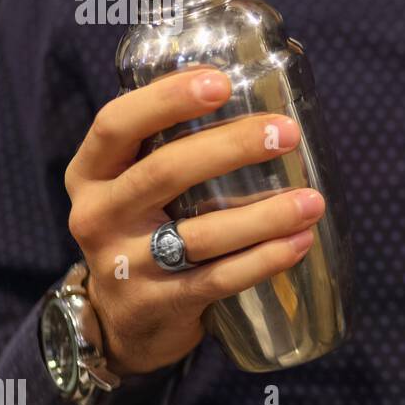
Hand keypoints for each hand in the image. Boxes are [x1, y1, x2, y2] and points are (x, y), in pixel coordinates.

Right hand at [64, 69, 324, 375]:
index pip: (116, 123)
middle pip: (164, 171)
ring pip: (200, 234)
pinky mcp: (157, 305)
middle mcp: (98, 215)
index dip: (165, 99)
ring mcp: (123, 265)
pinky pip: (216, 279)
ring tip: (313, 201)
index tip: (219, 82)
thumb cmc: (146, 230)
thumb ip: (173, 146)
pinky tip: (299, 243)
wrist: (123, 322)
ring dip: (264, 216)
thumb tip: (259, 100)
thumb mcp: (135, 186)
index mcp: (91, 172)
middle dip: (231, 147)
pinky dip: (262, 261)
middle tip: (287, 133)